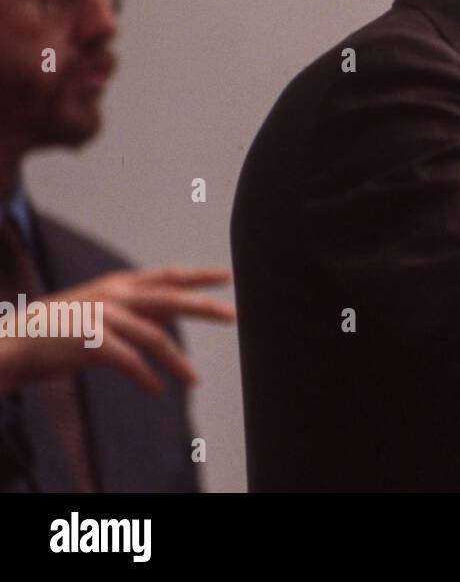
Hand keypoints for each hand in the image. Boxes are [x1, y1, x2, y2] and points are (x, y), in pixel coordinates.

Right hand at [0, 266, 235, 396]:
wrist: (17, 341)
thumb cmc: (65, 326)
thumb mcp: (104, 308)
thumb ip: (137, 309)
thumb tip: (172, 315)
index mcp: (120, 283)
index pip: (168, 275)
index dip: (199, 275)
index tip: (227, 276)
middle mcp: (115, 294)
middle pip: (170, 298)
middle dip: (204, 306)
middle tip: (233, 316)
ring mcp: (103, 316)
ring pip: (154, 337)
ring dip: (177, 362)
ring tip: (194, 381)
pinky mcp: (92, 341)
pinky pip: (129, 361)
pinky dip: (146, 376)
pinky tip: (157, 389)